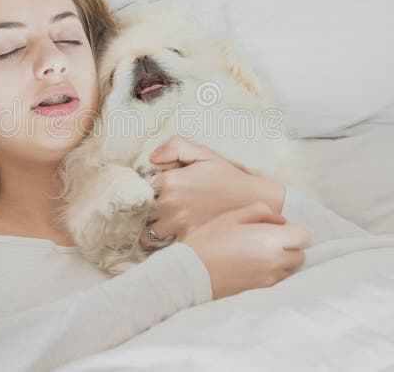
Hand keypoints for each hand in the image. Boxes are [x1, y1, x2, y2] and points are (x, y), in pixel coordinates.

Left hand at [139, 135, 286, 248]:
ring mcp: (177, 223)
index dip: (146, 193)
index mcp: (169, 180)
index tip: (154, 195)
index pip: (141, 189)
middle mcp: (169, 203)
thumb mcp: (203, 153)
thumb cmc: (227, 177)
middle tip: (159, 212)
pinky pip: (165, 247)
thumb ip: (175, 147)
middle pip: (142, 212)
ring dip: (153, 231)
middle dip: (147, 213)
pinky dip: (166, 245)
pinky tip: (174, 239)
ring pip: (149, 233)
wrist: (253, 200)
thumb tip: (152, 158)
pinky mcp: (188, 240)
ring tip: (164, 228)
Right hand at [183, 202, 309, 299]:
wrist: (191, 272)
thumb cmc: (209, 240)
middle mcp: (275, 261)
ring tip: (259, 252)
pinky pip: (278, 279)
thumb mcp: (231, 216)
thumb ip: (261, 211)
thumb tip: (281, 220)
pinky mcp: (261, 290)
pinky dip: (272, 271)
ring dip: (283, 260)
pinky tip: (252, 264)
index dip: (294, 229)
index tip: (279, 228)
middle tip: (268, 239)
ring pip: (290, 269)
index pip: (304, 236)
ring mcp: (269, 278)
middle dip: (290, 245)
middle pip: (300, 254)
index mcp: (270, 239)